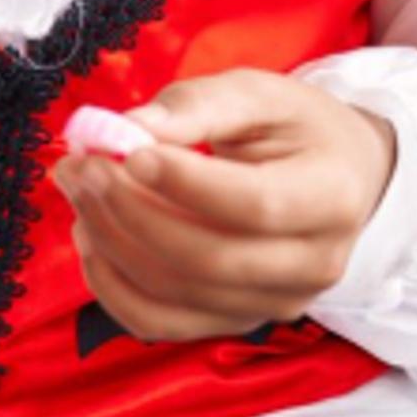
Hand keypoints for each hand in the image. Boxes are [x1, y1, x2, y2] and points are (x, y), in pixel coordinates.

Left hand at [51, 69, 397, 343]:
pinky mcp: (236, 321)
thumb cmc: (296, 128)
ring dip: (110, 243)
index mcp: (330, 197)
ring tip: (79, 188)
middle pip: (208, 259)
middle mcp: (312, 265)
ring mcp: (273, 303)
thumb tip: (126, 128)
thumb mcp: (259, 94)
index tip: (126, 150)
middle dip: (129, 211)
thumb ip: (195, 105)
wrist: (337, 177)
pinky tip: (90, 236)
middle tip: (82, 165)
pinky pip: (161, 323)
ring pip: (176, 293)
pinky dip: (112, 286)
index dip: (184, 183)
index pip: (255, 205)